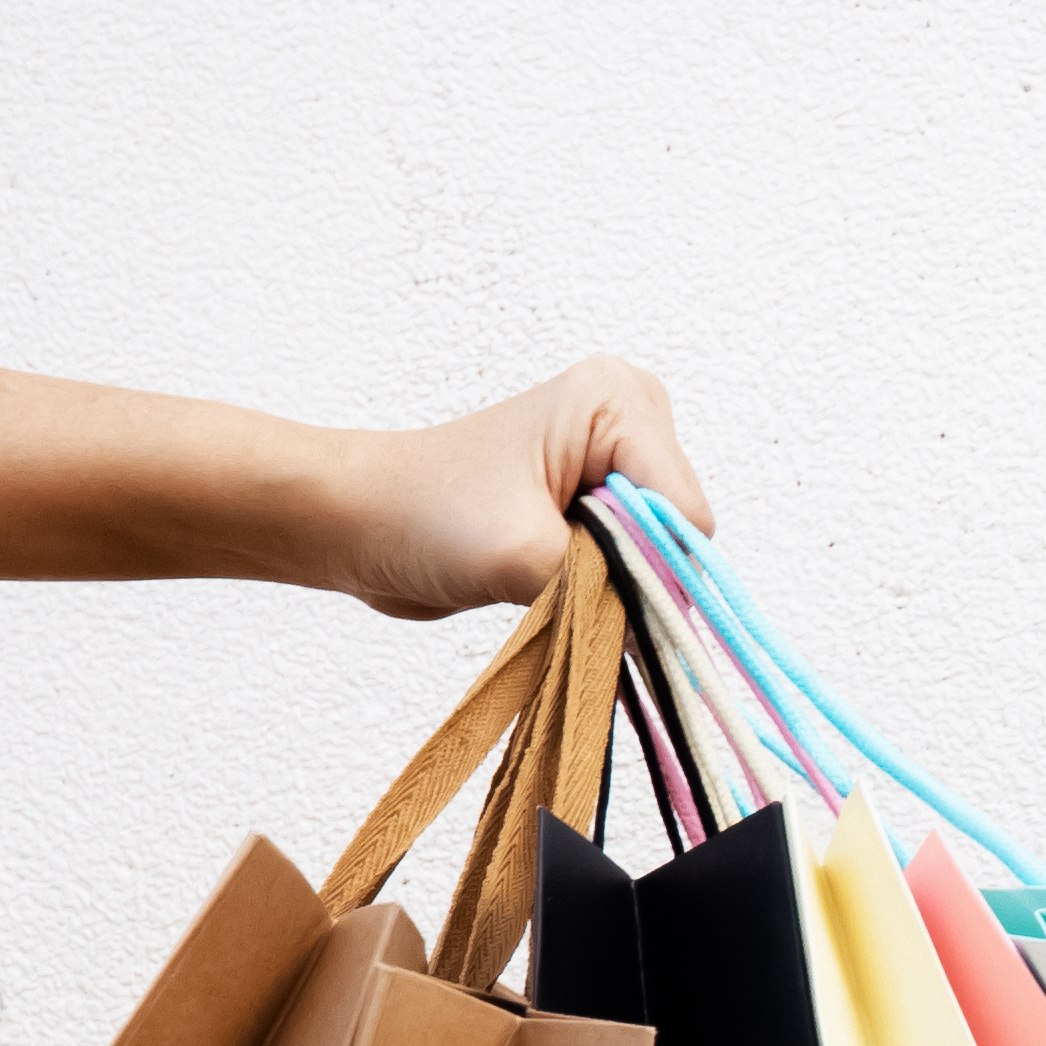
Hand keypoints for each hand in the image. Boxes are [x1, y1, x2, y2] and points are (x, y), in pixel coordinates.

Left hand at [335, 358, 712, 620]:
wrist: (359, 522)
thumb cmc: (425, 515)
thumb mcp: (528, 559)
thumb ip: (609, 595)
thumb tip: (668, 644)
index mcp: (617, 402)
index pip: (687, 515)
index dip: (653, 571)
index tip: (598, 598)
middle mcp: (626, 418)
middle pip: (679, 534)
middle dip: (632, 575)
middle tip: (559, 580)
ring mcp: (611, 459)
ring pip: (657, 556)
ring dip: (611, 585)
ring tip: (544, 574)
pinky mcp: (593, 499)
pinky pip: (629, 561)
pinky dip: (600, 588)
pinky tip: (552, 583)